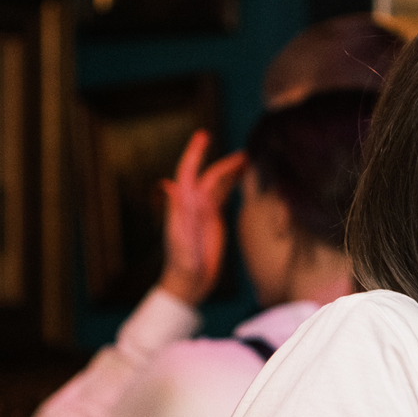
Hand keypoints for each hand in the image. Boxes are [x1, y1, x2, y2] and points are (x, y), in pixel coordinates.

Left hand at [158, 131, 244, 306]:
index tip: (203, 135)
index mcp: (184, 204)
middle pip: (210, 176)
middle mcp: (194, 204)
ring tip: (248, 161)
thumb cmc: (181, 263)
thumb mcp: (177, 237)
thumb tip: (169, 184)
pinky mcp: (214, 221)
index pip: (188, 171)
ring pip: (219, 184)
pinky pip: (224, 197)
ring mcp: (204, 211)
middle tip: (245, 153)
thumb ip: (175, 212)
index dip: (195, 152)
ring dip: (231, 171)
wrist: (189, 281)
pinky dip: (233, 186)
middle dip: (225, 162)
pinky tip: (243, 180)